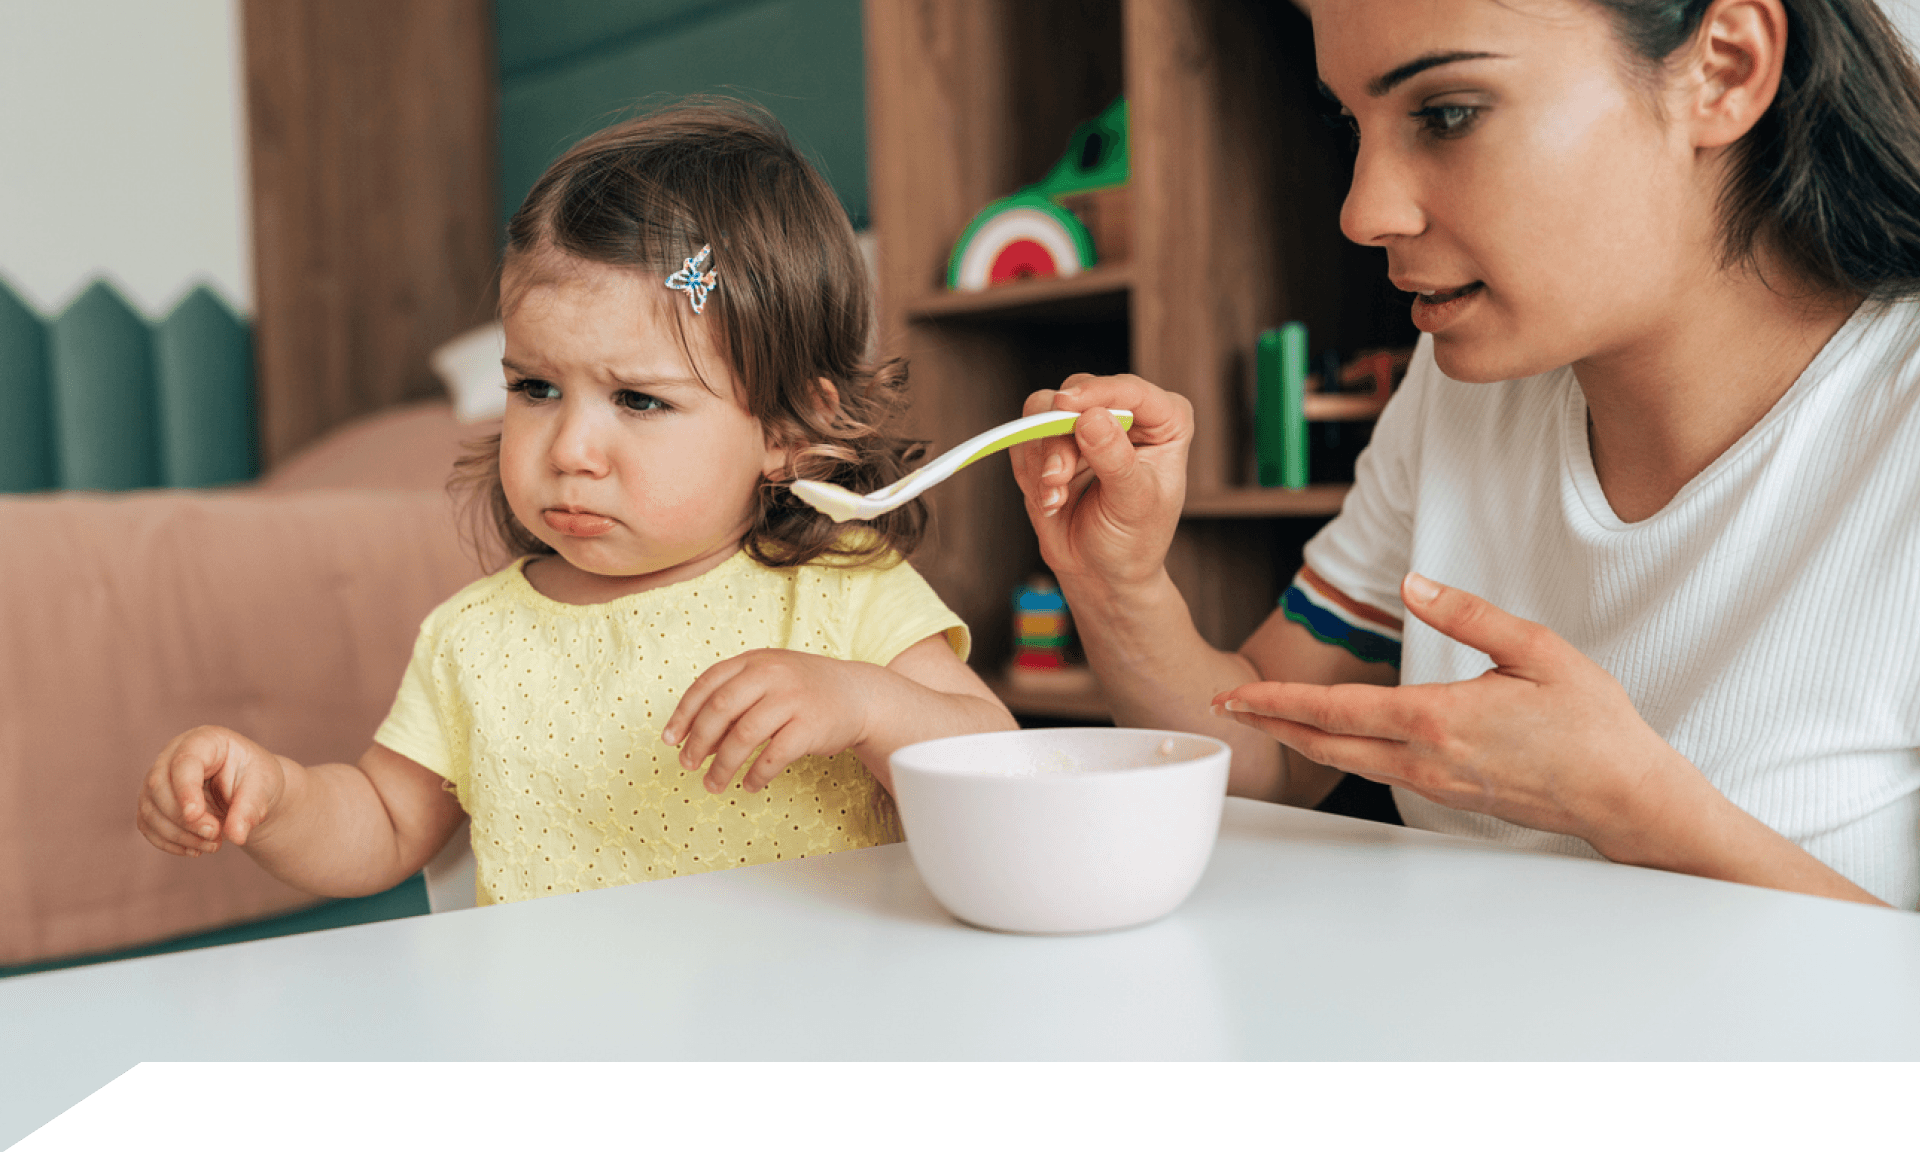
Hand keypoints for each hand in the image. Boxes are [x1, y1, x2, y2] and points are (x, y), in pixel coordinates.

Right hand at [137, 725, 288, 856]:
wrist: (248, 789)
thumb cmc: (255, 779)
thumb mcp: (262, 788)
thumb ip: (249, 809)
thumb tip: (237, 836)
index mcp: (203, 741)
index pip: (184, 762)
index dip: (186, 790)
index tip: (195, 815)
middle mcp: (171, 755)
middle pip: (159, 787)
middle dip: (185, 819)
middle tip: (216, 835)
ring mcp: (157, 779)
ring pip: (150, 810)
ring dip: (179, 835)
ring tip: (214, 844)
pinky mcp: (152, 803)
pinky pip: (148, 825)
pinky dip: (169, 842)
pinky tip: (196, 850)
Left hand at [661, 650, 873, 793]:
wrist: (858, 694)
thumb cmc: (805, 690)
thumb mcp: (768, 681)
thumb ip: (734, 701)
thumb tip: (697, 741)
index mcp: (755, 660)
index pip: (707, 684)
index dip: (684, 714)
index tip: (670, 740)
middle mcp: (772, 674)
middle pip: (720, 708)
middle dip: (698, 741)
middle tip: (688, 765)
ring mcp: (793, 699)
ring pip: (744, 735)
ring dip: (723, 765)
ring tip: (713, 784)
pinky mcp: (810, 726)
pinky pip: (774, 756)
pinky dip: (757, 774)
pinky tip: (749, 784)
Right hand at [1007, 373, 1192, 591]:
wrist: (1101, 573)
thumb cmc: (1133, 540)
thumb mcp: (1133, 503)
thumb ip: (1115, 459)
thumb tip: (1091, 416)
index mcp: (1164, 420)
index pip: (1130, 390)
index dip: (1097, 393)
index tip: (1065, 405)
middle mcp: (1125, 413)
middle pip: (1078, 393)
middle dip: (1060, 436)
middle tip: (1056, 478)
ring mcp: (1085, 425)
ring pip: (1043, 410)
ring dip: (1042, 457)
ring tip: (1055, 498)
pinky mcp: (1051, 441)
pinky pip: (1024, 436)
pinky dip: (1030, 469)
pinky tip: (1051, 500)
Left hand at [1211, 573, 1694, 855]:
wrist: (1626, 797)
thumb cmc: (1592, 724)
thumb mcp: (1537, 650)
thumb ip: (1468, 614)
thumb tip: (1413, 584)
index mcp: (1439, 719)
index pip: (1336, 710)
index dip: (1278, 702)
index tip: (1237, 693)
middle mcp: (1425, 759)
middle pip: (1326, 743)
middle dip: (1270, 723)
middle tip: (1227, 707)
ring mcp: (1435, 784)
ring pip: (1348, 762)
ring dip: (1301, 739)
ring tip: (1263, 719)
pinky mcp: (1449, 795)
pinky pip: (1377, 773)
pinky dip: (1340, 754)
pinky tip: (1331, 739)